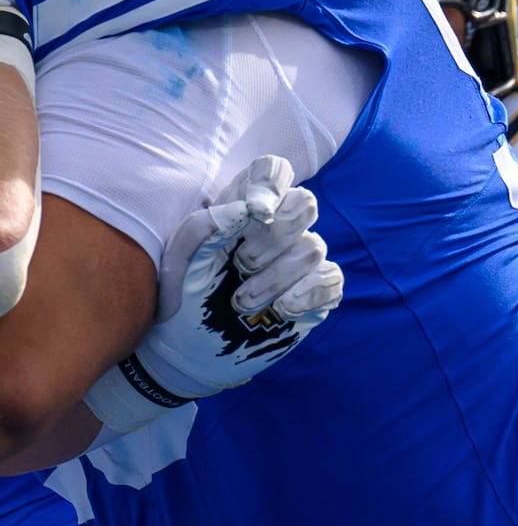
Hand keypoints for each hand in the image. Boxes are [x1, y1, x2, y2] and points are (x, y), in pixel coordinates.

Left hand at [88, 156, 338, 434]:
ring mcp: (298, 262)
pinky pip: (331, 279)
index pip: (271, 171)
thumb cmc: (181, 301)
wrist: (190, 354)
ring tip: (242, 303)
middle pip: (304, 204)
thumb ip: (207, 228)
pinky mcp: (316, 293)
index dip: (273, 183)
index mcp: (240, 211)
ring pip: (313, 248)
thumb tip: (251, 208)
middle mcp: (275, 231)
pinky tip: (278, 311)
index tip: (256, 213)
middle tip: (241, 264)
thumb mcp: (180, 263)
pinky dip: (304, 295)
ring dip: (276, 277)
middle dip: (274, 237)